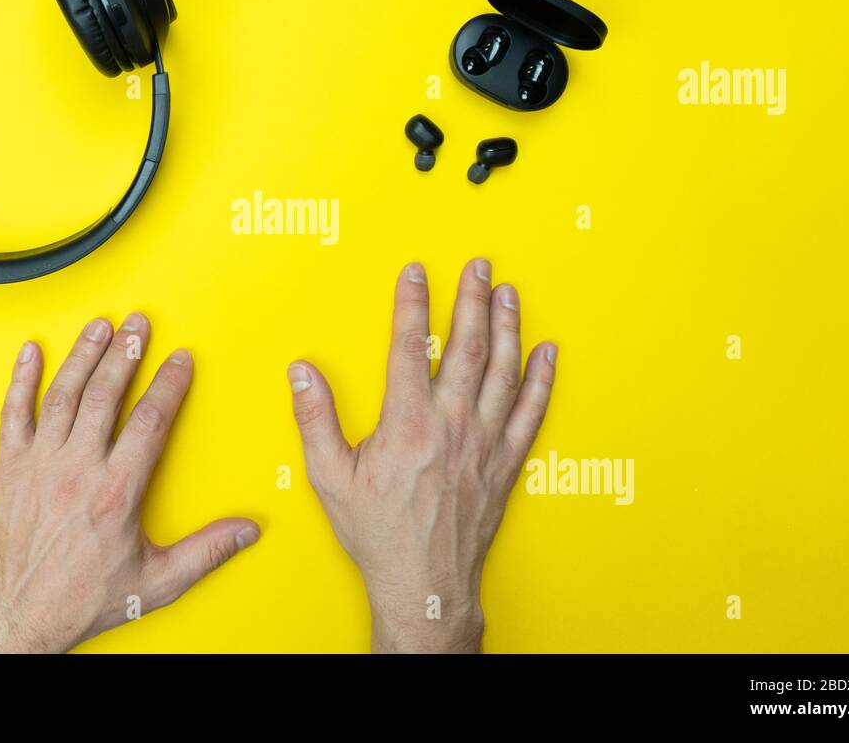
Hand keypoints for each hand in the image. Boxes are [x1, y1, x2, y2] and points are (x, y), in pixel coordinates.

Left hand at [0, 314, 259, 652]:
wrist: (18, 615)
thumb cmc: (81, 599)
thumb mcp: (156, 582)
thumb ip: (206, 551)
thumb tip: (247, 531)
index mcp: (114, 492)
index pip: (149, 421)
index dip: (168, 384)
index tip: (180, 360)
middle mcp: (75, 470)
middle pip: (104, 395)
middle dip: (125, 352)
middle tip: (139, 324)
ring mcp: (38, 465)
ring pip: (62, 395)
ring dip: (83, 355)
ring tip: (100, 326)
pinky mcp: (9, 469)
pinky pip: (13, 413)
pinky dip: (21, 380)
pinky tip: (30, 352)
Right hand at [287, 260, 555, 652]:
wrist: (424, 582)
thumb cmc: (379, 533)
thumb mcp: (330, 477)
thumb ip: (315, 419)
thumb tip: (301, 372)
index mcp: (407, 423)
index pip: (411, 346)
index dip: (413, 303)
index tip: (416, 272)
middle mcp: (452, 425)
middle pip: (467, 346)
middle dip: (473, 299)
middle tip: (479, 265)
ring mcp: (484, 442)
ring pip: (503, 370)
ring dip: (508, 326)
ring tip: (509, 293)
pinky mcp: (505, 461)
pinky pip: (531, 411)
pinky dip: (542, 379)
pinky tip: (547, 353)